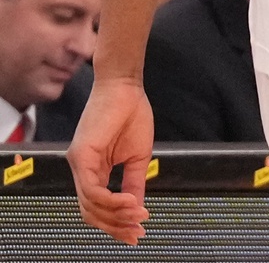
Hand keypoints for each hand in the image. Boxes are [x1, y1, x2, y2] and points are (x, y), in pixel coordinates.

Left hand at [67, 77, 154, 244]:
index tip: (137, 232)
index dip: (117, 223)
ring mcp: (78, 164)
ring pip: (90, 205)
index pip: (98, 206)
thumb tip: (137, 207)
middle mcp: (81, 170)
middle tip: (137, 232)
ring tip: (139, 215)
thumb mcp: (138, 155)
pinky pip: (92, 189)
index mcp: (93, 170)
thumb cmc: (131, 114)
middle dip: (115, 226)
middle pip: (91, 212)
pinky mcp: (81, 156)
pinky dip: (111, 200)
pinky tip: (129, 201)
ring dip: (116, 215)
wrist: (126, 87)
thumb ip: (135, 181)